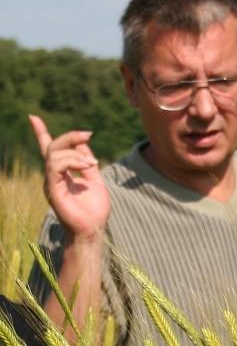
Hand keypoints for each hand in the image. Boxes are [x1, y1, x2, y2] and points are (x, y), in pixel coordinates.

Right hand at [28, 115, 110, 240]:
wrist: (93, 229)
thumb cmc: (94, 208)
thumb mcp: (94, 178)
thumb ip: (86, 161)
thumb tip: (83, 141)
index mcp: (61, 173)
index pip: (48, 149)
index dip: (41, 133)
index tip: (33, 117)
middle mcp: (52, 176)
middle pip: (53, 147)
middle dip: (70, 136)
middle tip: (88, 134)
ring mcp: (50, 182)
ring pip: (54, 154)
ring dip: (76, 153)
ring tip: (91, 163)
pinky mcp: (52, 189)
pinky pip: (55, 166)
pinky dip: (72, 161)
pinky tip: (86, 165)